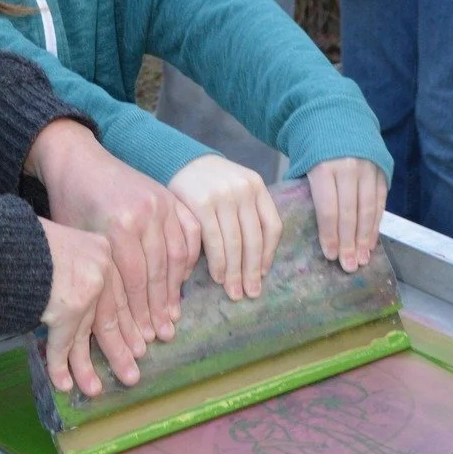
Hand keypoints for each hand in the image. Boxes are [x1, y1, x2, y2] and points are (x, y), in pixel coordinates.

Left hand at [27, 119, 199, 341]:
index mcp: (118, 225)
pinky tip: (181, 281)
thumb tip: (109, 330)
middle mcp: (145, 213)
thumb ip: (97, 278)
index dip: (140, 313)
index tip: (144, 340)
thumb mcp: (78, 242)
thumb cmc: (69, 204)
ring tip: (172, 315)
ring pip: (176, 255)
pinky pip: (188, 232)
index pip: (136, 281)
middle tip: (163, 336)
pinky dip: (188, 258)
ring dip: (175, 289)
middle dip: (159, 308)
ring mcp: (161, 201)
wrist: (76, 159)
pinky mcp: (169, 195)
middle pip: (158, 272)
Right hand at [38, 218, 142, 395]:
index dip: (128, 326)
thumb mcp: (68, 248)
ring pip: (85, 336)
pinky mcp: (68, 309)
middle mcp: (101, 270)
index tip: (139, 348)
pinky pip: (61, 344)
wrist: (10, 241)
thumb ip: (81, 271)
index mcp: (104, 251)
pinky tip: (62, 383)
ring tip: (93, 391)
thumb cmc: (32, 242)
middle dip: (118, 352)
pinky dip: (59, 365)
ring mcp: (86, 290)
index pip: (119, 296)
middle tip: (131, 376)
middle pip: (109, 319)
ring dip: (86, 367)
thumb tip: (87, 309)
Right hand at [167, 155, 282, 299]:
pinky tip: (217, 275)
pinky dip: (217, 263)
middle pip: (253, 238)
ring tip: (234, 291)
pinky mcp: (201, 203)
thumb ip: (249, 214)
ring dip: (234, 272)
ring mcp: (222, 195)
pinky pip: (214, 240)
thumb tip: (259, 264)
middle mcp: (242, 189)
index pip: (272, 226)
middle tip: (250, 293)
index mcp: (256, 185)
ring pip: (234, 243)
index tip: (263, 275)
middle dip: (252, 271)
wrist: (181, 160)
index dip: (268, 254)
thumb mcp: (237, 188)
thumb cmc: (212, 182)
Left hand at [306, 157, 387, 272]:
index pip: (328, 207)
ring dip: (365, 238)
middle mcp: (348, 168)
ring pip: (368, 210)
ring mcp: (367, 169)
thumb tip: (303, 223)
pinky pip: (380, 202)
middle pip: (350, 212)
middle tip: (348, 265)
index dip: (330, 233)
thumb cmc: (315, 147)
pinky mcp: (381, 171)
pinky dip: (376, 224)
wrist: (338, 116)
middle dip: (349, 242)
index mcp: (323, 166)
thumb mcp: (304, 162)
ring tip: (361, 259)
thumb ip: (306, 188)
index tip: (330, 255)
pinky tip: (371, 242)